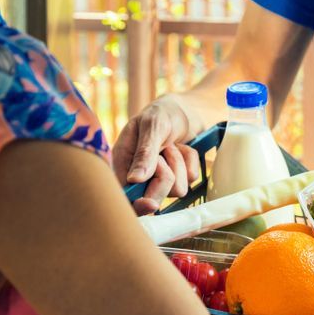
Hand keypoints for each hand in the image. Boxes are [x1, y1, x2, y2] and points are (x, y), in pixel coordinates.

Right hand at [113, 94, 201, 214]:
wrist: (186, 110)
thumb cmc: (162, 113)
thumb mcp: (152, 126)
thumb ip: (144, 152)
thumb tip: (134, 179)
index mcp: (122, 162)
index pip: (125, 195)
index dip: (136, 205)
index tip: (150, 204)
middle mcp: (139, 175)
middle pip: (153, 199)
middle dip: (165, 176)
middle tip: (166, 151)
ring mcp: (159, 178)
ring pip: (176, 189)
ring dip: (179, 163)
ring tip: (172, 145)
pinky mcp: (179, 177)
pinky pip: (191, 179)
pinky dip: (191, 160)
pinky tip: (182, 147)